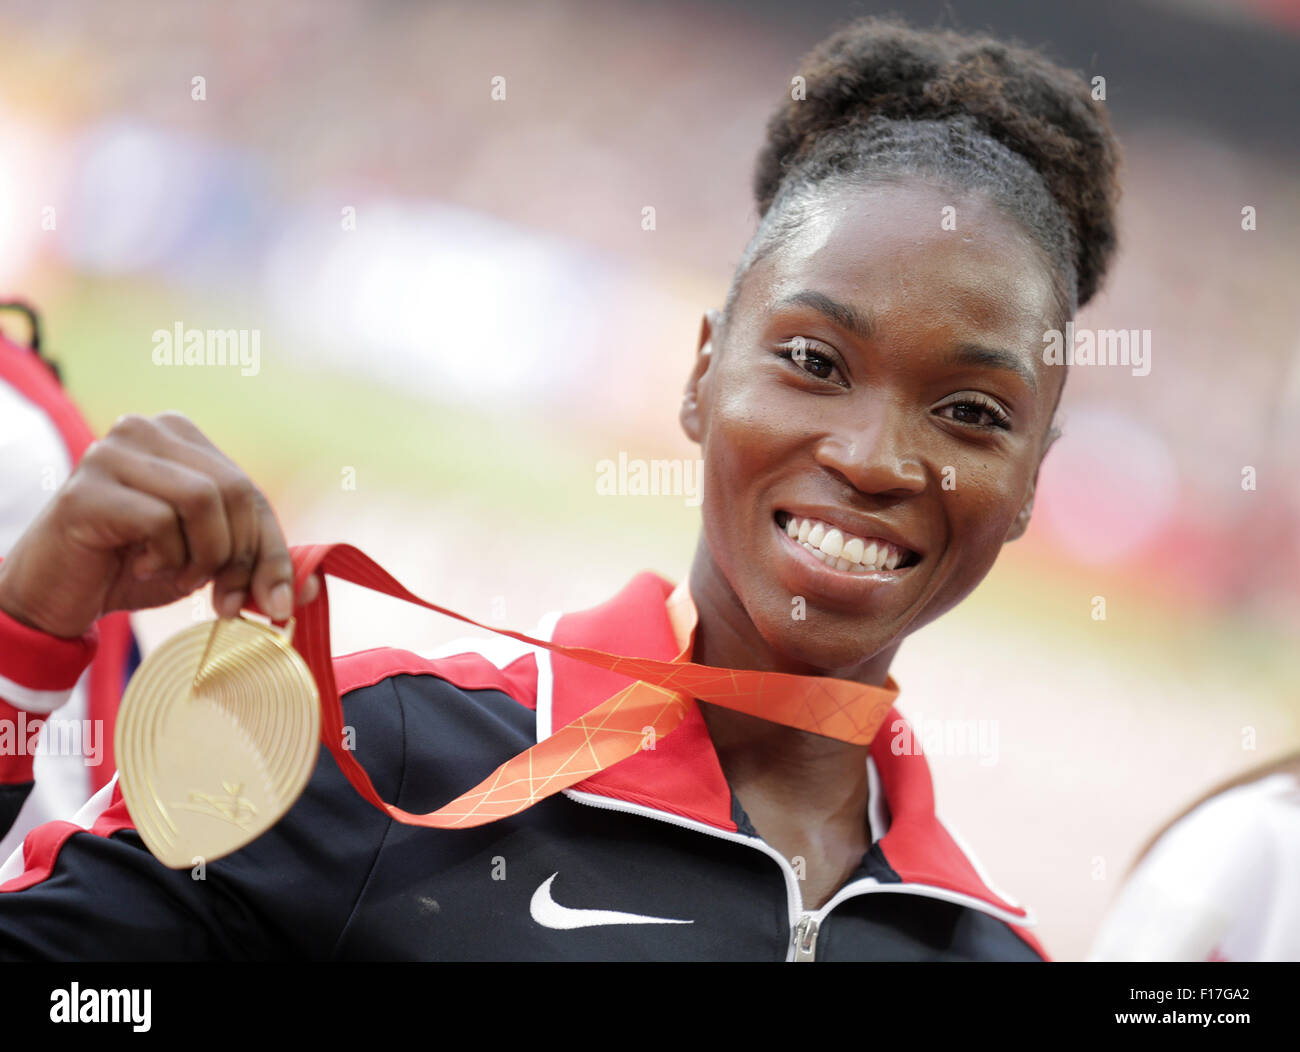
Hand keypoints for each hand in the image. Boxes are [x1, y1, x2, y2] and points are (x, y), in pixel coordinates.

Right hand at [0, 411, 318, 638]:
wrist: (55, 595)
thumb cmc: (131, 568)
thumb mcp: (206, 564)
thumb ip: (256, 566)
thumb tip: (312, 591)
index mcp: (180, 435)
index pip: (252, 491)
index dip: (272, 550)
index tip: (279, 603)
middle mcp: (146, 428)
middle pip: (236, 490)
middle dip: (241, 557)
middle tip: (225, 600)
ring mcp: (112, 451)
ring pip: (203, 500)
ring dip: (202, 556)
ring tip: (174, 573)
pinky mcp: (88, 488)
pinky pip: (160, 521)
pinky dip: (163, 557)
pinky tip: (137, 564)